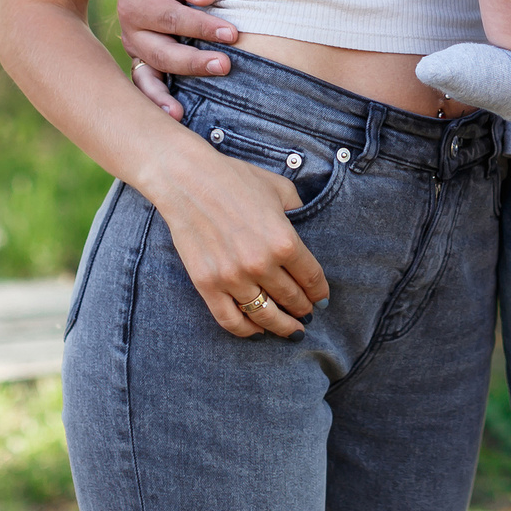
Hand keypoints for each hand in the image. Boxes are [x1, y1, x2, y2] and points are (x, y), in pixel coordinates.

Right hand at [119, 0, 236, 117]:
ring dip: (170, 92)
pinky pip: (148, 85)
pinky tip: (174, 117)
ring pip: (152, 74)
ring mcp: (138, 49)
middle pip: (161, 51)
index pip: (169, 17)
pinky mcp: (147, 61)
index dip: (200, 25)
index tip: (232, 31)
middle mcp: (131, 30)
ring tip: (186, 111)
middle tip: (226, 65)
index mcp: (134, 1)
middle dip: (193, 61)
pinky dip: (157, 102)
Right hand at [149, 141, 330, 338]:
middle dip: (303, 310)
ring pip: (264, 315)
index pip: (312, 278)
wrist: (188, 180)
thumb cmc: (236, 179)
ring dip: (282, 326)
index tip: (322, 299)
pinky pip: (230, 319)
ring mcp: (232, 277)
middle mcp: (260, 264)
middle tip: (307, 314)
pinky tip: (258, 331)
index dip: (320, 292)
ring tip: (291, 331)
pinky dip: (246, 331)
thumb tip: (307, 229)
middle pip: (291, 299)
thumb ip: (299, 212)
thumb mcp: (280, 189)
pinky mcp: (207, 284)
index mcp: (284, 240)